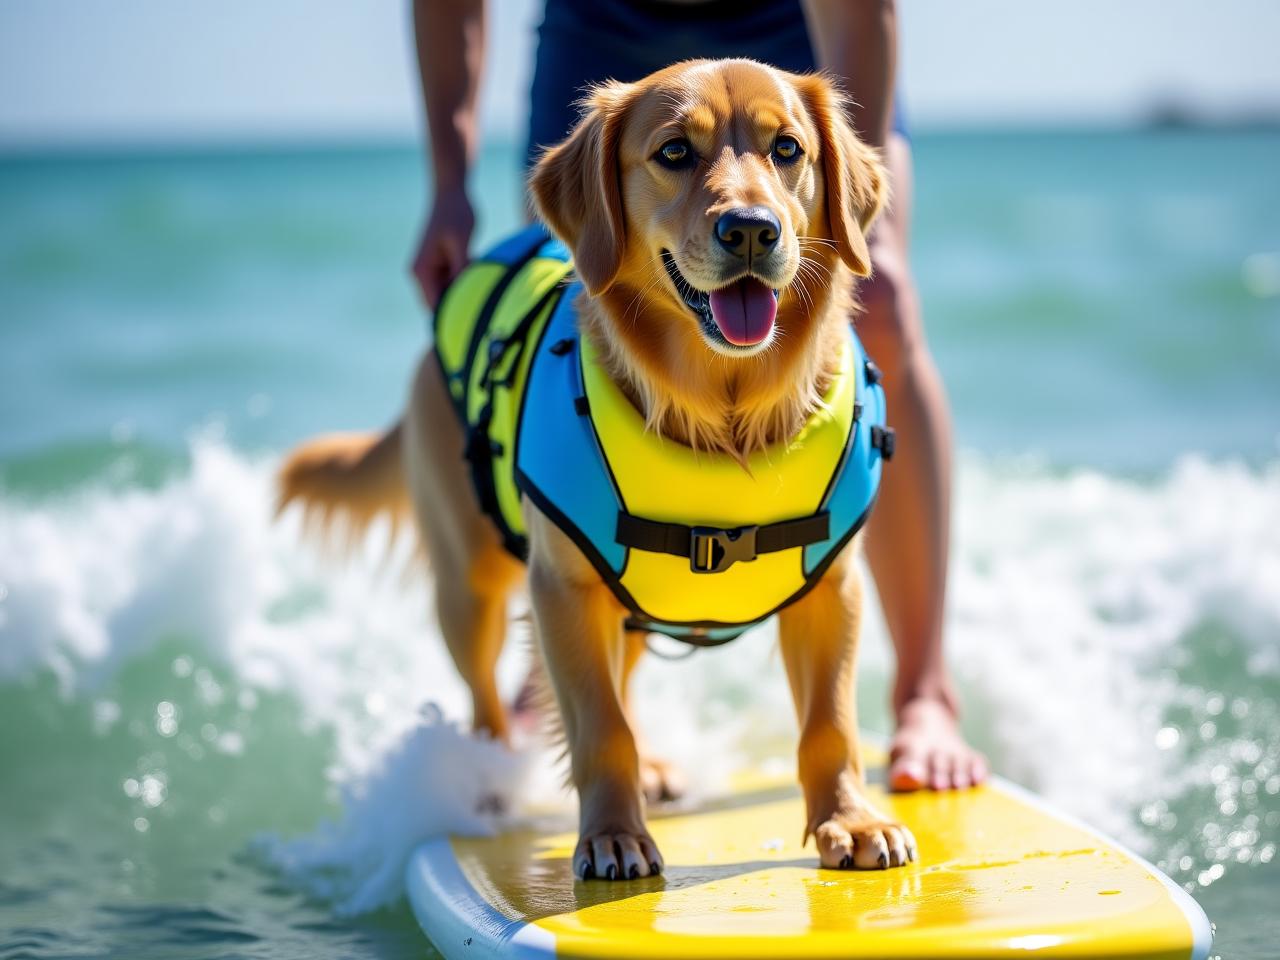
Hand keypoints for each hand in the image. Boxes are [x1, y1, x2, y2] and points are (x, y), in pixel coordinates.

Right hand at [411, 187, 474, 309]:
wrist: (451, 192)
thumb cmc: (456, 214)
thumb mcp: (462, 242)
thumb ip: (461, 269)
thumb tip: (465, 294)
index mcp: (421, 272)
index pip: (434, 308)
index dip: (452, 319)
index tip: (474, 327)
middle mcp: (421, 275)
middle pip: (441, 305)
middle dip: (461, 308)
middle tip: (486, 308)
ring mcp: (430, 271)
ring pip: (450, 295)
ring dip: (466, 293)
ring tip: (484, 285)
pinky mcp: (441, 266)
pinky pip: (454, 284)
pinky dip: (467, 282)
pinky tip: (481, 271)